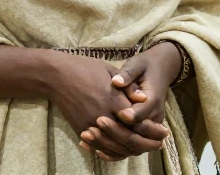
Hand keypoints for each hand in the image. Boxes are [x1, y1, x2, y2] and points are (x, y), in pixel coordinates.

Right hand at [45, 53, 162, 160]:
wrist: (56, 76)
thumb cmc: (84, 68)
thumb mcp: (109, 70)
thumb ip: (128, 86)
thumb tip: (144, 98)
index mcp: (112, 98)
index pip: (138, 121)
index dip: (153, 130)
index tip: (164, 132)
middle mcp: (102, 115)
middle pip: (129, 137)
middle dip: (147, 144)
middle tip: (159, 145)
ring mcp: (90, 125)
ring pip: (115, 146)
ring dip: (132, 150)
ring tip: (144, 149)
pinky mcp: (81, 129)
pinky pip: (99, 147)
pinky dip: (112, 152)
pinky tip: (121, 151)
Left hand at [91, 43, 181, 151]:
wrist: (158, 70)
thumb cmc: (144, 66)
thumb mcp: (137, 64)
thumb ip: (128, 74)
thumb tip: (116, 81)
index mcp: (154, 99)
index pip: (141, 113)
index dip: (126, 116)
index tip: (107, 114)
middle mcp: (154, 117)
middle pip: (137, 135)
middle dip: (115, 132)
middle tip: (96, 122)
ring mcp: (148, 128)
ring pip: (131, 147)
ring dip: (108, 144)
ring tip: (86, 135)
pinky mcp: (141, 133)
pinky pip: (126, 149)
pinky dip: (109, 151)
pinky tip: (89, 145)